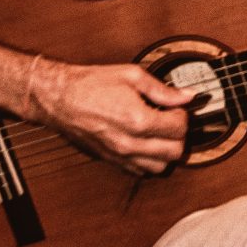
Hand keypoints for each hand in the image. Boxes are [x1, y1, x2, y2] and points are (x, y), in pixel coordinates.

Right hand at [27, 58, 193, 175]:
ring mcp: (119, 155)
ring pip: (160, 168)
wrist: (59, 99)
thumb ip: (163, 89)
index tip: (176, 107)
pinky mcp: (111, 161)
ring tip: (160, 132)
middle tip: (172, 119)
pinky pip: (140, 171)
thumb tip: (186, 95)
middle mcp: (129, 143)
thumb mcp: (132, 76)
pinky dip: (150, 160)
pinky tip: (146, 142)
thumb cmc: (90, 85)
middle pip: (174, 153)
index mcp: (137, 120)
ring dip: (166, 151)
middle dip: (180, 136)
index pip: (179, 129)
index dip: (183, 115)